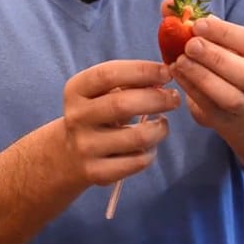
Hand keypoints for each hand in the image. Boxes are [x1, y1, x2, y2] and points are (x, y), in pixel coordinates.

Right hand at [63, 60, 180, 185]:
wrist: (68, 155)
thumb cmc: (97, 115)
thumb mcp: (102, 94)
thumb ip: (128, 82)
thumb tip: (164, 76)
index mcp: (76, 90)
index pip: (108, 74)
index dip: (142, 71)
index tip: (167, 72)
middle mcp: (77, 117)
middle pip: (123, 104)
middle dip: (157, 99)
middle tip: (174, 98)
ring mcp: (85, 147)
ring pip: (138, 137)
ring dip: (160, 129)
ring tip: (162, 124)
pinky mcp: (96, 172)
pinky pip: (137, 162)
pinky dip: (151, 152)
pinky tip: (149, 146)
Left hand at [163, 0, 243, 129]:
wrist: (240, 96)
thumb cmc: (229, 56)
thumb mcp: (221, 36)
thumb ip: (195, 17)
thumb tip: (168, 4)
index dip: (227, 34)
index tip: (199, 24)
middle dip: (216, 58)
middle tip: (189, 45)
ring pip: (230, 97)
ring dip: (202, 77)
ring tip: (179, 61)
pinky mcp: (225, 119)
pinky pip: (209, 106)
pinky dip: (190, 88)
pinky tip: (175, 72)